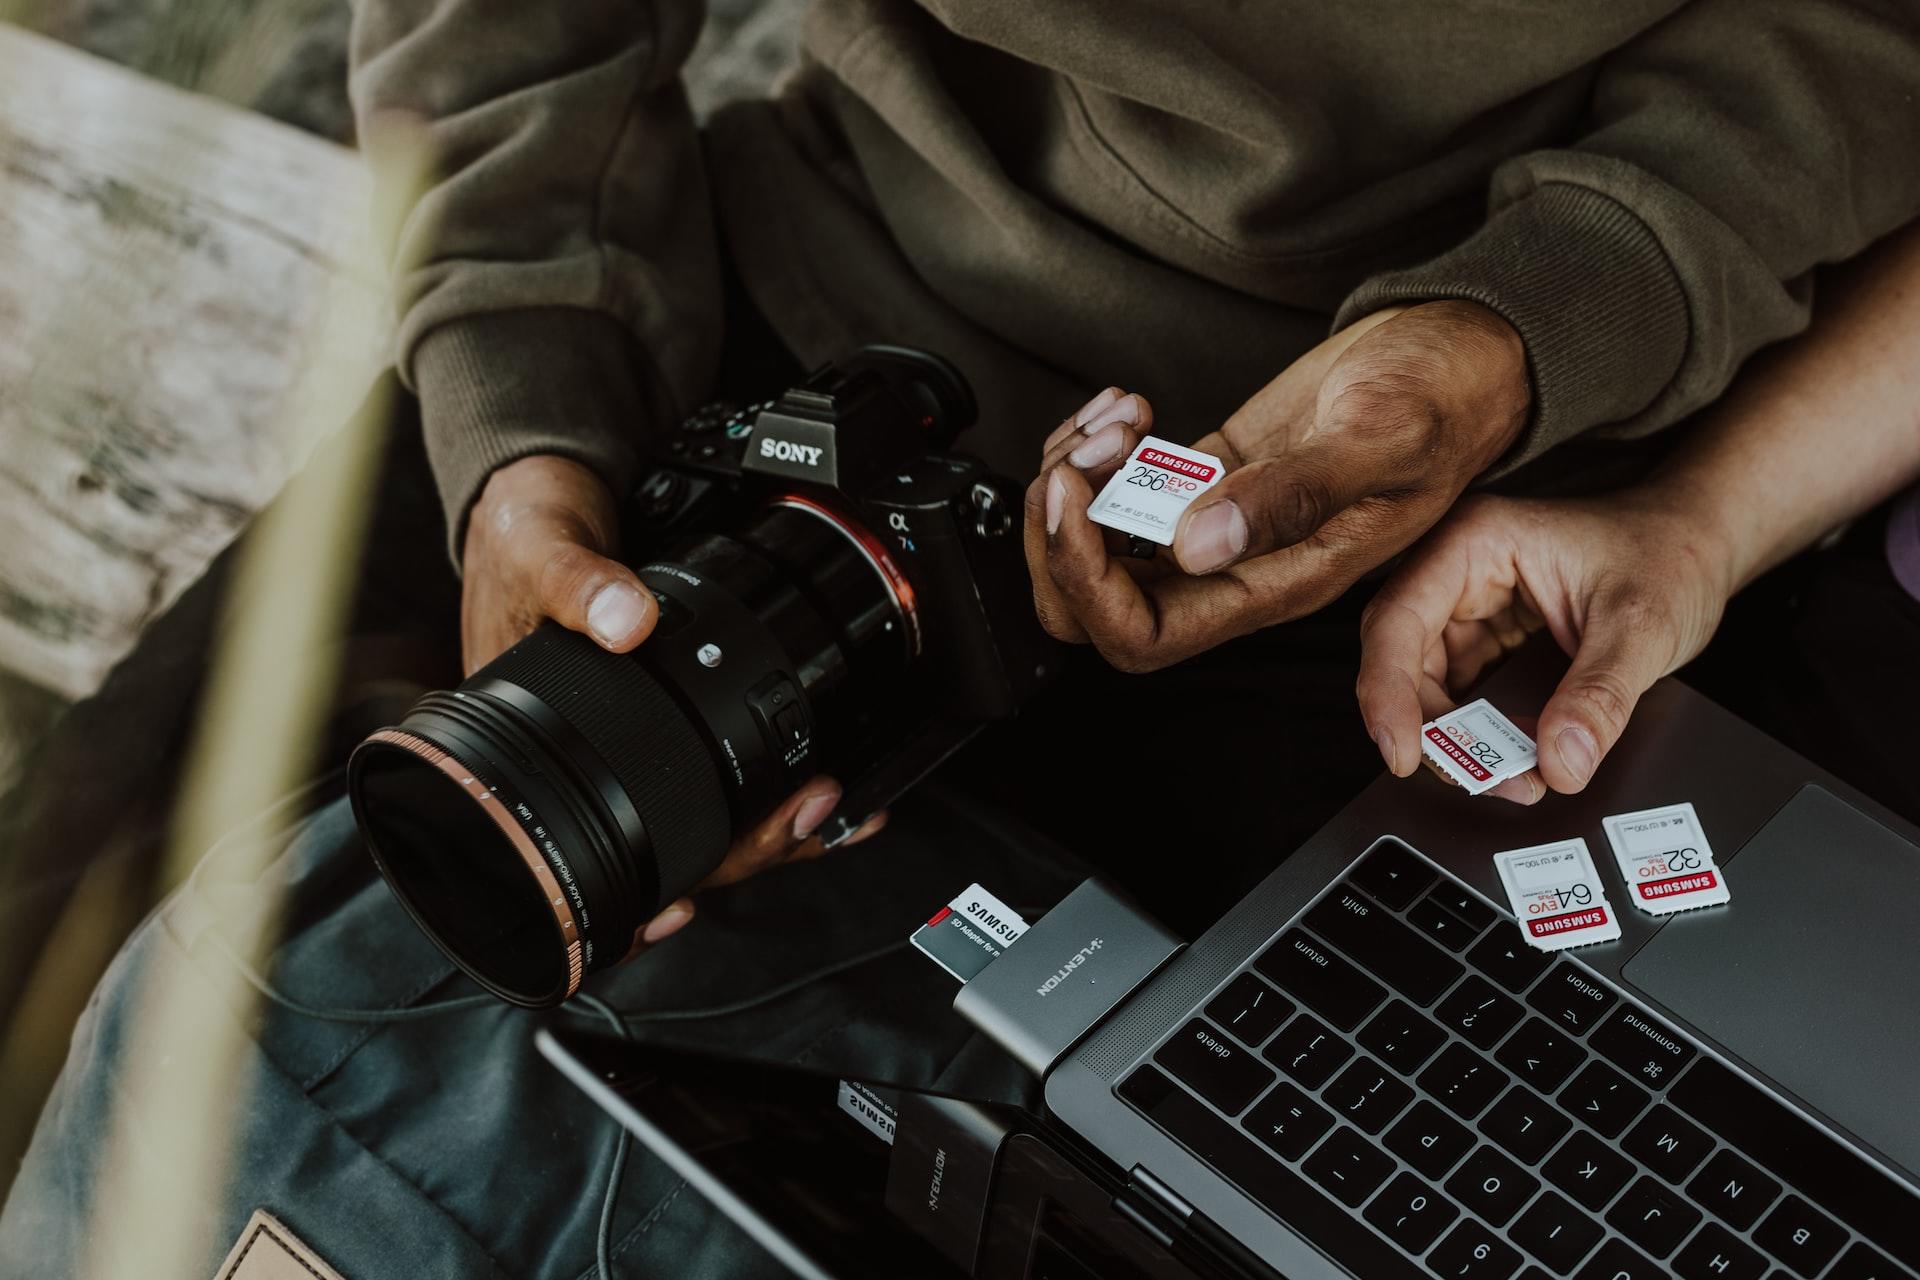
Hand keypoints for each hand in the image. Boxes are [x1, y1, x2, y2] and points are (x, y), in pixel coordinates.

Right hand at [461, 454, 882, 945]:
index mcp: (535, 744)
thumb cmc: (519, 533)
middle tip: (808, 815)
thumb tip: (628, 620)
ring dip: (770, 827)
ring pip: (705, 820)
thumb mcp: (536, 546)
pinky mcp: (675, 707)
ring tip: (832, 810)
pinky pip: (725, 765)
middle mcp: (586, 758)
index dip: (630, 895)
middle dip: (744, 850)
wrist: (541, 490)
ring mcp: (635, 738)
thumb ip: (578, 581)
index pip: (582, 847)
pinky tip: (817, 780)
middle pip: (666, 848)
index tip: (682, 905)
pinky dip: (773, 779)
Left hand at [1025, 301, 1530, 670]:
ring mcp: (1215, 521)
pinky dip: (1099, 450)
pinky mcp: (1207, 474)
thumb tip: (1197, 544)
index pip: (1143, 634)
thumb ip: (1295, 498)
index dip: (1088, 581)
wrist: (1464, 359)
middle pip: (1098, 606)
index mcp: (1275, 585)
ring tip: (1117, 418)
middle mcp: (1235, 567)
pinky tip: (1129, 405)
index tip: (1077, 499)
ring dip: (1076, 482)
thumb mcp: (1381, 443)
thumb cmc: (1443, 404)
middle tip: (1084, 458)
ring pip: (1099, 545)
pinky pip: (1119, 491)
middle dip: (1061, 537)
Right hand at [1355, 492, 1733, 802]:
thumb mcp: (1642, 627)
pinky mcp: (1488, 634)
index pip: (1397, 621)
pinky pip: (1461, 691)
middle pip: (1402, 659)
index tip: (1404, 752)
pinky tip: (1513, 756)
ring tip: (1511, 775)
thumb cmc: (1672, 553)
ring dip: (1458, 737)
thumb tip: (1562, 762)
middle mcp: (1458, 569)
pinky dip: (1480, 731)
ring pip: (1427, 683)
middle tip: (1477, 778)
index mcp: (1475, 542)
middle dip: (1431, 727)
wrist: (1703, 545)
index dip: (1388, 693)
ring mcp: (1470, 603)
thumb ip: (1599, 696)